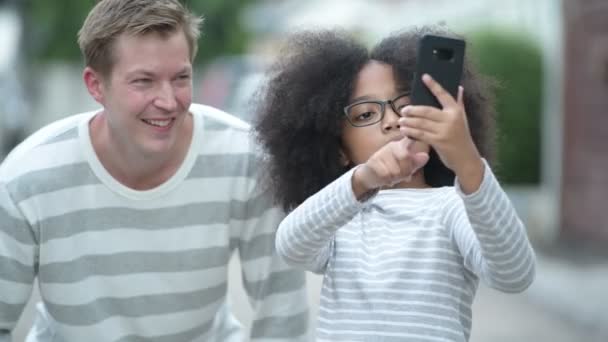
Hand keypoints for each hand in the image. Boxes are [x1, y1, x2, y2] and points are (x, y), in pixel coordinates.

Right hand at [352, 135, 428, 196]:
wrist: (369, 175)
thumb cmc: (390, 169)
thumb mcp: (405, 166)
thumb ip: (415, 163)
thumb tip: (426, 156)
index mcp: (401, 145)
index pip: (410, 140)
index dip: (414, 138)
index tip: (415, 142)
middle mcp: (391, 146)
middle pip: (405, 156)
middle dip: (406, 170)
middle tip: (405, 176)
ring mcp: (381, 153)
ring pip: (395, 168)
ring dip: (396, 177)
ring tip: (394, 178)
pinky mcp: (373, 161)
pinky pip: (386, 174)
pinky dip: (388, 180)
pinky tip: (387, 179)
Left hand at [399, 74, 482, 189]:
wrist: (466, 157)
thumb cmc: (462, 137)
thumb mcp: (462, 119)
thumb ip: (459, 103)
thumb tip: (459, 87)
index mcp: (456, 110)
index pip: (443, 94)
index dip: (433, 85)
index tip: (424, 77)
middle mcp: (450, 119)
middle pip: (427, 111)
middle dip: (413, 110)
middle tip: (403, 110)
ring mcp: (444, 130)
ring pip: (421, 123)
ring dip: (409, 122)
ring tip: (401, 121)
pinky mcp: (438, 141)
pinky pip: (421, 134)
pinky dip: (411, 132)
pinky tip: (404, 131)